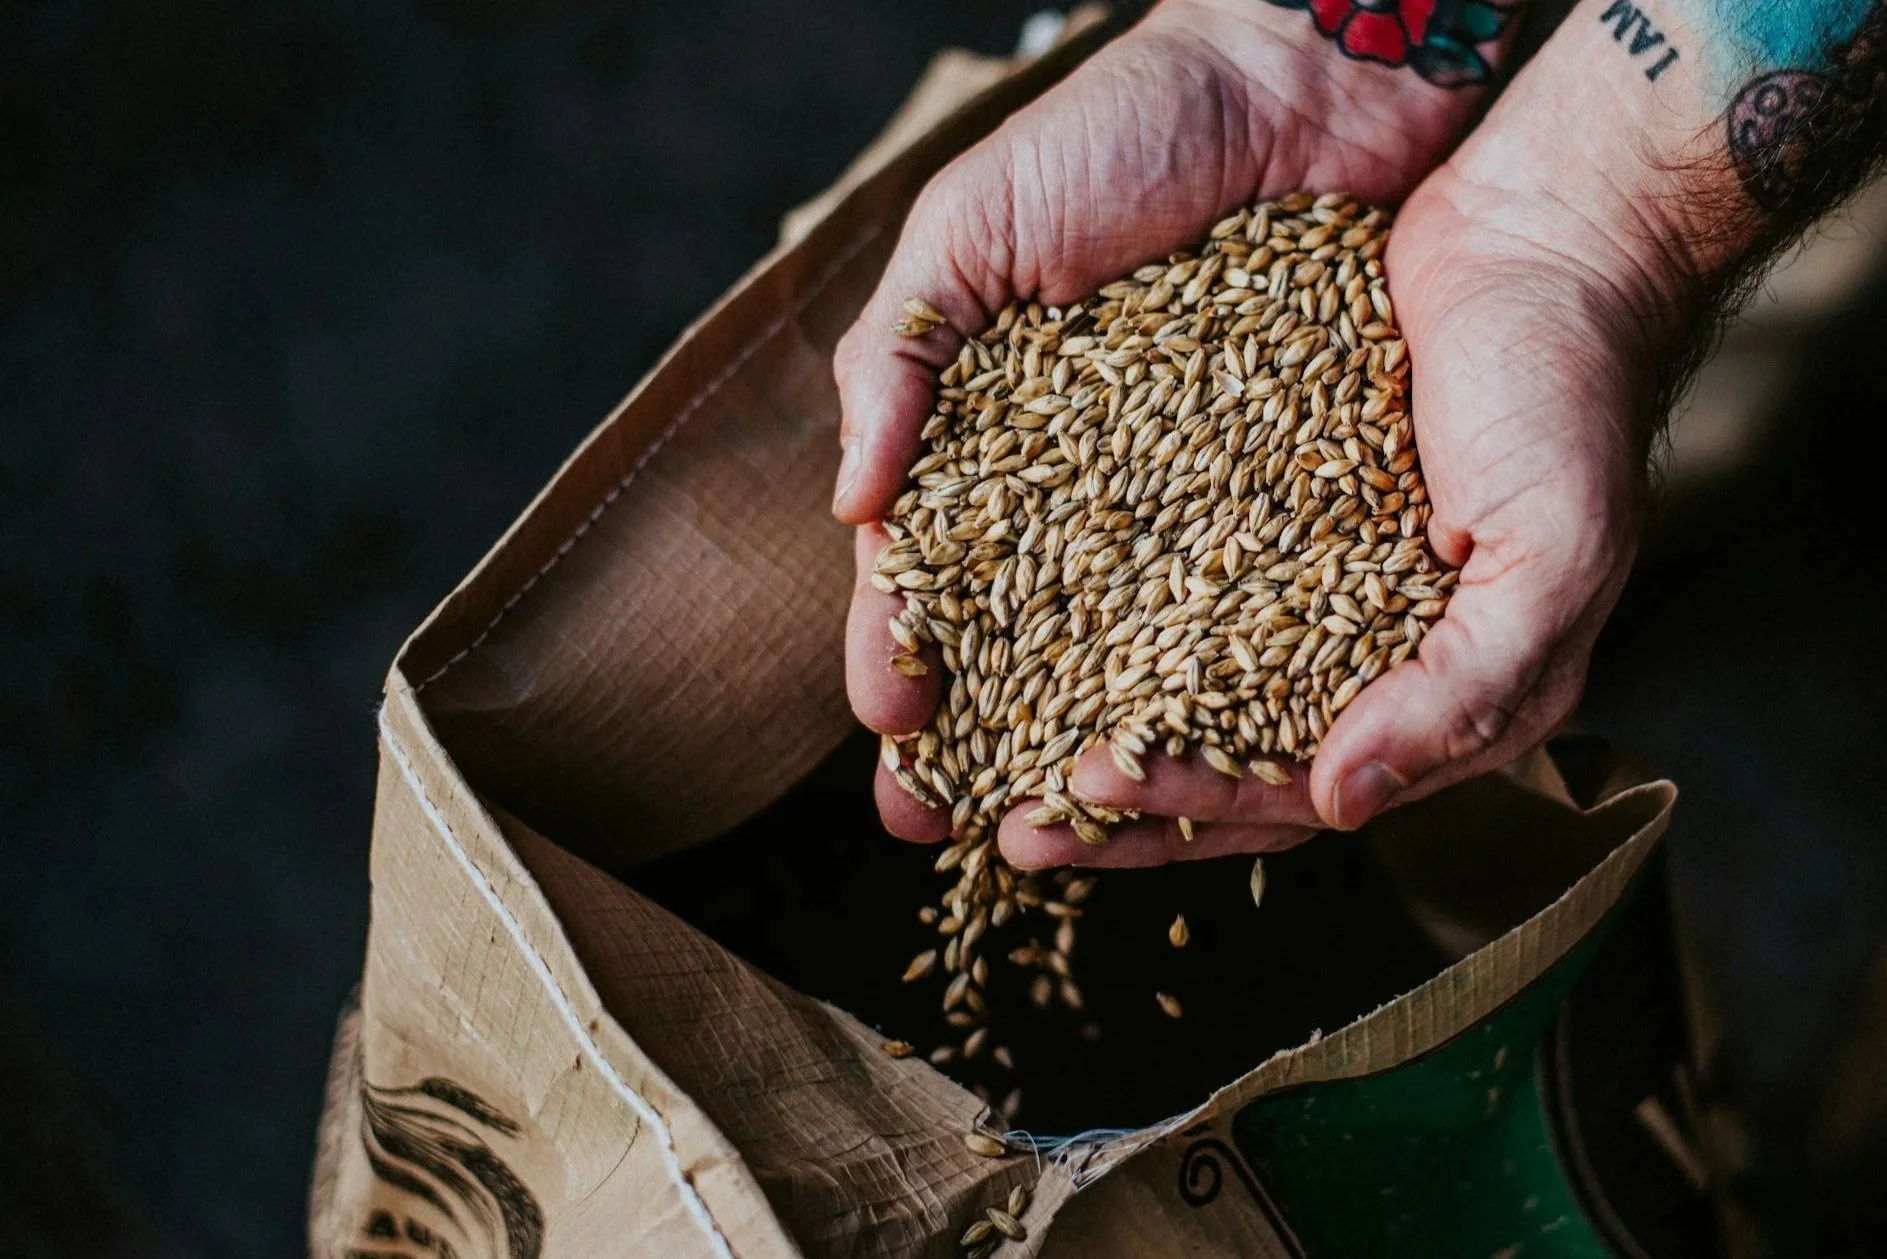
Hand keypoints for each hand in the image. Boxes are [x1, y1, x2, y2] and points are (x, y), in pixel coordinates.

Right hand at [833, 0, 1511, 857]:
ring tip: (1066, 821)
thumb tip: (849, 501)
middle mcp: (1089, 481)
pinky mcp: (1294, 488)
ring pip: (1132, 643)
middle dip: (982, 736)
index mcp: (992, 430)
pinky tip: (1203, 743)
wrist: (1307, 71)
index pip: (930, 569)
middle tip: (948, 829)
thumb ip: (899, 355)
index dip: (900, 653)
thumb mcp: (971, 226)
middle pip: (1023, 637)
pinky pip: (1252, 600)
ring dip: (1091, 735)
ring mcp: (1191, 494)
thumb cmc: (1123, 130)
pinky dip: (1222, 674)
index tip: (891, 739)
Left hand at [1028, 21, 1716, 866]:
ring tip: (984, 745)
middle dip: (1109, 801)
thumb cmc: (1568, 394)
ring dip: (1083, 717)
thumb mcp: (1556, 554)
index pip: (1291, 788)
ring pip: (1173, 680)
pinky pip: (1161, 575)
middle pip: (1215, 758)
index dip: (1187, 805)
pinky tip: (1022, 617)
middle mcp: (1354, 657)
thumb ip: (1463, 692)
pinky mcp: (1254, 506)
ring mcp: (1297, 581)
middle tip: (998, 822)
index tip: (1079, 797)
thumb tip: (1342, 804)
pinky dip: (1096, 607)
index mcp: (1431, 699)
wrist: (1542, 233)